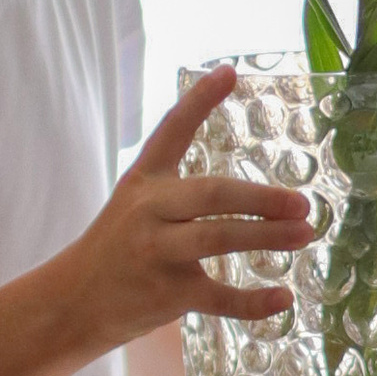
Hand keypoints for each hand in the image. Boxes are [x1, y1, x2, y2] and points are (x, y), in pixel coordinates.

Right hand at [65, 67, 313, 355]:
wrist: (71, 302)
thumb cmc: (118, 246)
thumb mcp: (136, 200)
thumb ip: (177, 180)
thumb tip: (231, 159)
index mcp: (145, 181)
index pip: (171, 130)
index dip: (199, 100)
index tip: (230, 72)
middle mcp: (149, 211)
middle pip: (211, 194)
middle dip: (260, 197)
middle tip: (302, 202)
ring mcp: (157, 253)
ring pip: (218, 239)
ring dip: (267, 236)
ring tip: (305, 234)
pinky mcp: (166, 294)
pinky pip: (217, 297)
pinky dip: (253, 303)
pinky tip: (283, 297)